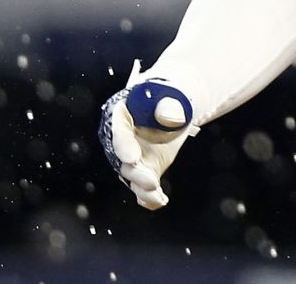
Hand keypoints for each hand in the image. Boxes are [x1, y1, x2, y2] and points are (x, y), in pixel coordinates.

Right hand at [99, 60, 196, 208]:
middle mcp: (122, 139)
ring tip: (157, 197)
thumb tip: (171, 118)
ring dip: (142, 189)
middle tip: (151, 182)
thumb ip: (170, 104)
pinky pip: (143, 187)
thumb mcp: (172, 93)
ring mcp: (133, 157)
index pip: (119, 131)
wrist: (176, 105)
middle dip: (135, 173)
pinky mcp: (145, 169)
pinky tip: (160, 202)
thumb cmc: (171, 94)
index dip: (124, 145)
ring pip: (132, 177)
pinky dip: (150, 197)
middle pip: (122, 159)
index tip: (132, 158)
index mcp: (122, 114)